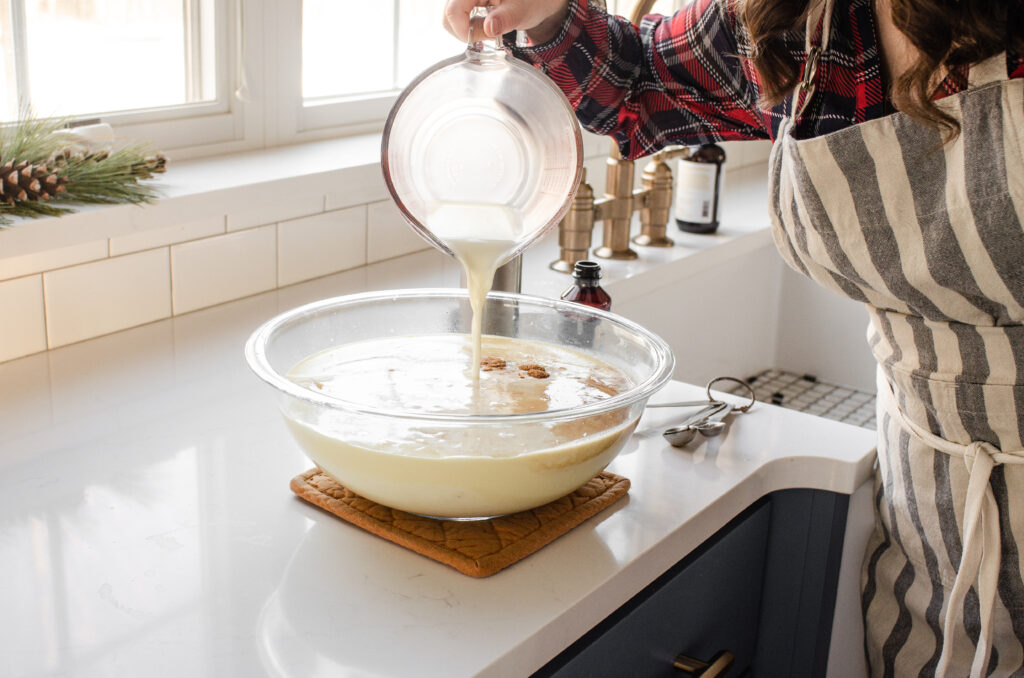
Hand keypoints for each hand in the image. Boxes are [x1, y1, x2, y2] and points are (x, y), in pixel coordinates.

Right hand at [443, 0, 570, 44]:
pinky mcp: (466, 0)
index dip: (463, 30)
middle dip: (465, 31)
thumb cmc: (532, 1)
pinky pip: (457, 15)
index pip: (453, 11)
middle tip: (489, 34)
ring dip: (468, 28)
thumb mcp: (521, 11)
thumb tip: (489, 28)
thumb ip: (504, 19)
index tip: (482, 38)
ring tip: (491, 26)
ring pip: (450, 17)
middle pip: (448, 14)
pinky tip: (486, 22)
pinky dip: (469, 24)